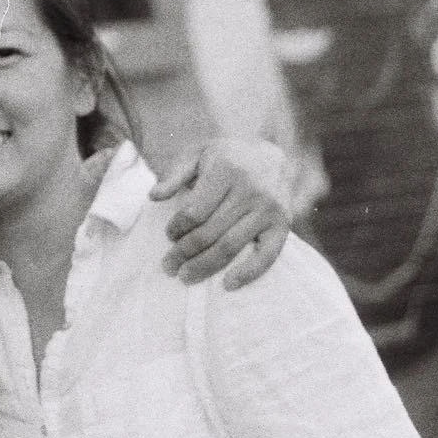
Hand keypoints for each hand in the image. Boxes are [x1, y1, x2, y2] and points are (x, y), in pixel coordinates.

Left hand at [152, 137, 290, 287]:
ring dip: (205, 265)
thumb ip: (175, 174)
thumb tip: (154, 196)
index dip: (177, 228)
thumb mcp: (198, 153)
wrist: (270, 156)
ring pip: (231, 246)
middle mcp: (250, 189)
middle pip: (210, 232)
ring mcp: (269, 209)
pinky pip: (267, 255)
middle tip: (168, 266)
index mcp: (227, 170)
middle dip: (184, 252)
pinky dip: (248, 273)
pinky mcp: (283, 224)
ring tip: (185, 276)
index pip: (195, 211)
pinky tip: (228, 284)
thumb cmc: (227, 158)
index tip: (169, 235)